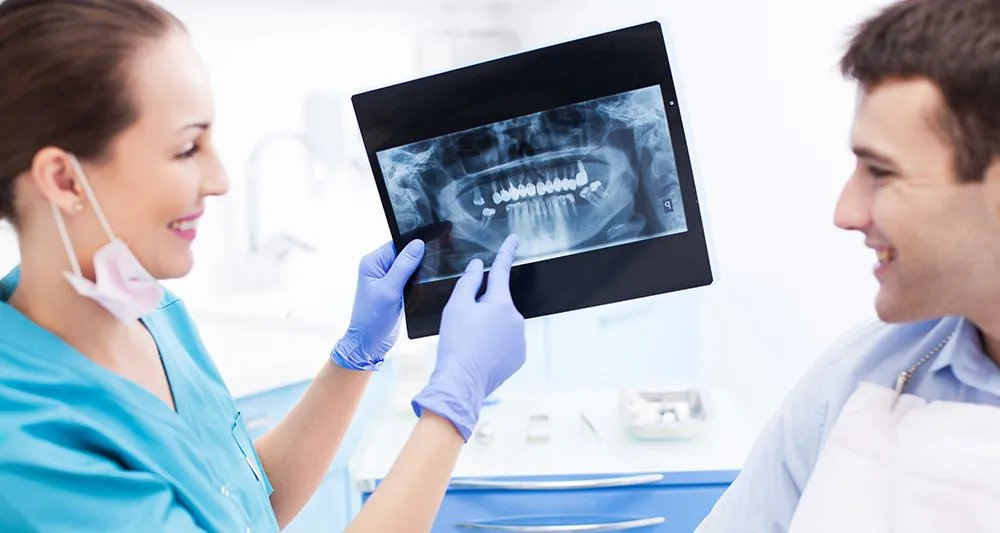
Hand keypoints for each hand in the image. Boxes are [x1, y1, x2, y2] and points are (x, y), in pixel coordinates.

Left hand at [330, 239, 424, 370]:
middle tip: (439, 259)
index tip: (435, 241)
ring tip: (435, 272)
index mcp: (373, 262)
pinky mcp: (395, 289)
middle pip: (405, 253)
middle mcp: (379, 267)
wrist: (369, 343)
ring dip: (420, 270)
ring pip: (410, 266)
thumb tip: (418, 244)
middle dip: (420, 256)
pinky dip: (418, 280)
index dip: (415, 242)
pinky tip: (428, 282)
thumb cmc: (373, 317)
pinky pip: (410, 278)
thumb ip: (403, 266)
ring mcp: (387, 279)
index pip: (398, 243)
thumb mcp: (389, 289)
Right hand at [411, 234, 526, 440]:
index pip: (502, 270)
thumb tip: (478, 266)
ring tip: (470, 343)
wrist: (461, 383)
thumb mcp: (456, 306)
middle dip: (483, 307)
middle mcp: (517, 319)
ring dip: (489, 327)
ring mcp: (520, 339)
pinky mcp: (519, 356)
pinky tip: (480, 353)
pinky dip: (495, 344)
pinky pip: (507, 342)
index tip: (514, 238)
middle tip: (465, 325)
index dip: (506, 251)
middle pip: (498, 302)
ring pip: (502, 323)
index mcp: (501, 303)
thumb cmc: (456, 343)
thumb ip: (468, 281)